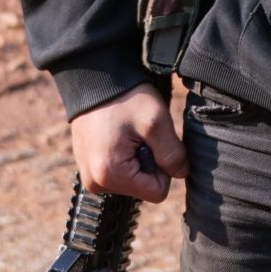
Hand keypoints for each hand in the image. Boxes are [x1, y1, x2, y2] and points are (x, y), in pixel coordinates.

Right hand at [69, 85, 185, 202]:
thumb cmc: (123, 98)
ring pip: (132, 178)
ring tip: (127, 131)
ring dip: (137, 156)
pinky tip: (119, 133)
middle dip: (149, 160)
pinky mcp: (88, 166)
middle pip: (143, 186)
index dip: (164, 167)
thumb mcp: (156, 122)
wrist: (93, 79)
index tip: (153, 142)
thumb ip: (173, 153)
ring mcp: (89, 176)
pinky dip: (124, 153)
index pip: (157, 192)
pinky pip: (118, 170)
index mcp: (110, 176)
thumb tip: (181, 173)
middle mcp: (95, 183)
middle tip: (139, 133)